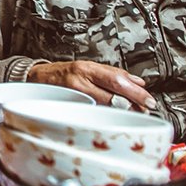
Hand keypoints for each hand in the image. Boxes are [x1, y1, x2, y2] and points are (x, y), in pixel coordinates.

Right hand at [28, 60, 154, 109]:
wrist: (36, 80)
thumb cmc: (63, 75)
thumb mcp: (88, 68)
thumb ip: (112, 75)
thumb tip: (137, 82)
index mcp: (88, 68)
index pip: (117, 79)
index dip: (135, 91)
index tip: (149, 99)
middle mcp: (81, 79)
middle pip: (113, 91)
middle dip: (133, 101)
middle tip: (146, 108)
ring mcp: (74, 94)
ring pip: (104, 104)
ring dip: (122, 110)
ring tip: (134, 113)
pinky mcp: (69, 106)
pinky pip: (92, 113)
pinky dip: (106, 115)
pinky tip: (114, 118)